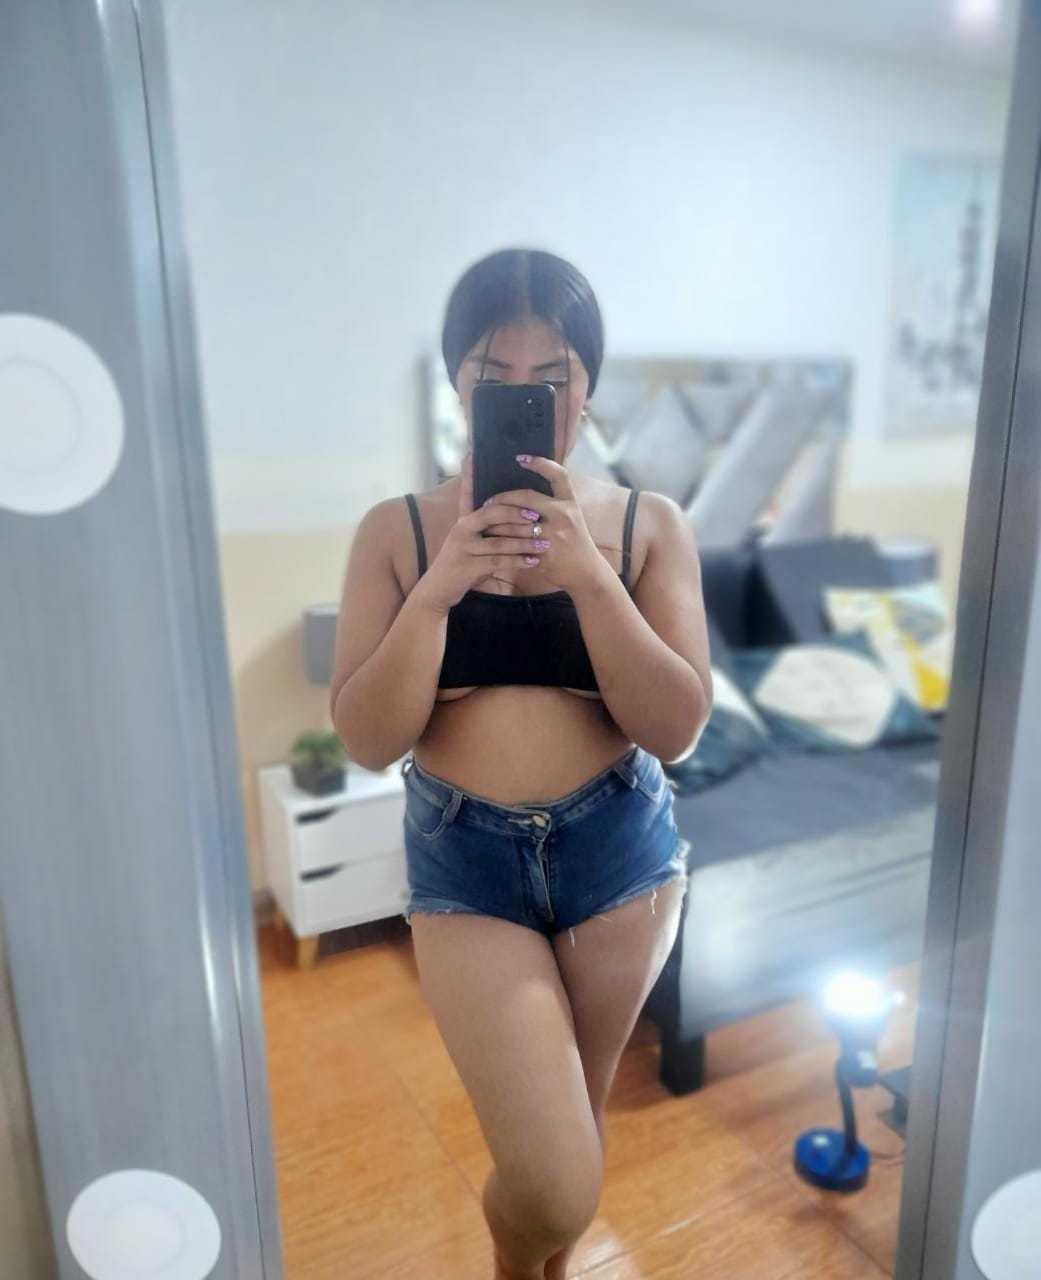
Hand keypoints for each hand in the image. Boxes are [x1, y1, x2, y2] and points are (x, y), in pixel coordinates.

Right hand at [414, 450, 559, 613]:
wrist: (436, 590)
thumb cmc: (459, 566)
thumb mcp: (470, 544)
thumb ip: (486, 531)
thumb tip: (511, 520)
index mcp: (464, 521)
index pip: (470, 494)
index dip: (474, 477)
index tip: (484, 464)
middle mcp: (461, 530)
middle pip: (491, 514)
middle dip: (516, 513)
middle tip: (538, 515)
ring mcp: (463, 547)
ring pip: (499, 541)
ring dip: (524, 542)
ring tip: (544, 543)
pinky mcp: (467, 566)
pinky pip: (498, 561)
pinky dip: (517, 561)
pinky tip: (532, 561)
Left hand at [481, 454, 604, 594]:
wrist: (586, 573)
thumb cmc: (576, 543)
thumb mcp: (572, 518)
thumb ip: (554, 504)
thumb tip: (527, 492)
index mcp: (570, 503)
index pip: (558, 475)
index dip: (540, 463)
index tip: (520, 458)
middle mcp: (564, 515)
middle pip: (527, 497)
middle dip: (504, 498)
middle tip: (489, 501)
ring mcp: (554, 534)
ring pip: (516, 523)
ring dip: (497, 521)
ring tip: (484, 518)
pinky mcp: (544, 553)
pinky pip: (517, 543)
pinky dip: (502, 540)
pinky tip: (491, 539)